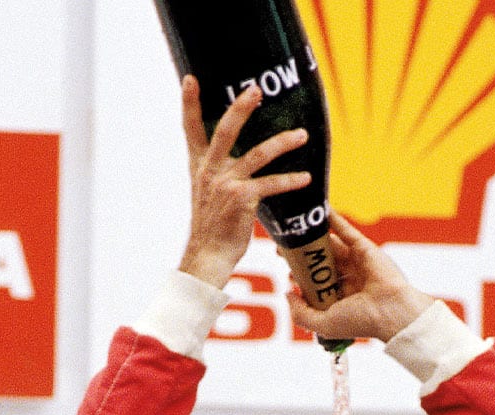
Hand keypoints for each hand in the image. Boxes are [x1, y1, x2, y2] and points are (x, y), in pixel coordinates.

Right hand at [177, 75, 311, 288]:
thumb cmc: (213, 227)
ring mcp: (225, 184)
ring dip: (283, 143)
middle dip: (241, 107)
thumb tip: (239, 159)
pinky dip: (291, 181)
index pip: (190, 129)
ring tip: (301, 135)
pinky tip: (305, 178)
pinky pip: (271, 184)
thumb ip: (219, 173)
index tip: (191, 78)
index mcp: (199, 167)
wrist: (208, 256)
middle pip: (224, 130)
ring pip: (257, 154)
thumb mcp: (208, 194)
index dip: (189, 103)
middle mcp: (209, 171)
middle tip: (257, 89)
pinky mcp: (242, 199)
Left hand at [286, 213, 433, 343]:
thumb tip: (287, 293)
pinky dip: (335, 220)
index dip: (302, 277)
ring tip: (294, 229)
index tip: (288, 271)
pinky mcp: (364, 248)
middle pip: (320, 263)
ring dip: (313, 237)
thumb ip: (300, 313)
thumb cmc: (360, 320)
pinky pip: (346, 231)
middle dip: (302, 255)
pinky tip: (321, 210)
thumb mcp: (323, 324)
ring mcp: (356, 262)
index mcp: (340, 298)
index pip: (317, 284)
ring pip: (331, 246)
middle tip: (283, 247)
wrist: (391, 311)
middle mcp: (347, 279)